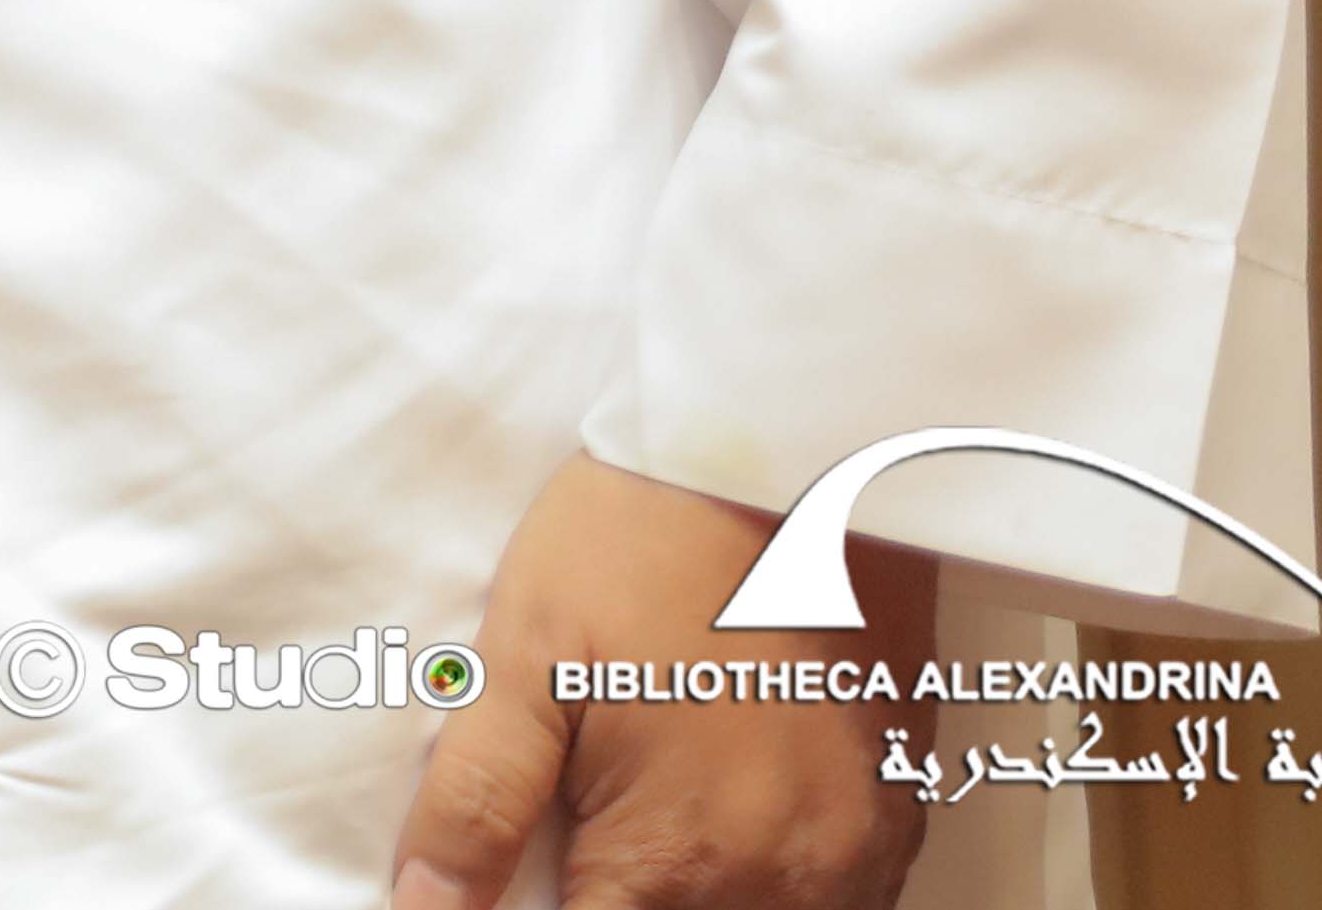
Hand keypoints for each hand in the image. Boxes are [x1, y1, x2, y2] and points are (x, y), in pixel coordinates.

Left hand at [389, 452, 934, 908]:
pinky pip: (842, 904)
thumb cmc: (637, 548)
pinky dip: (776, 889)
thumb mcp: (521, 662)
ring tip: (656, 817)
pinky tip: (731, 825)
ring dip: (697, 898)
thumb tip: (422, 907)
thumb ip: (476, 806)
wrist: (787, 457)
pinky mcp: (899, 819)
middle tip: (591, 826)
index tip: (531, 875)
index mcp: (674, 862)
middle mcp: (780, 886)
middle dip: (619, 898)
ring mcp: (852, 859)